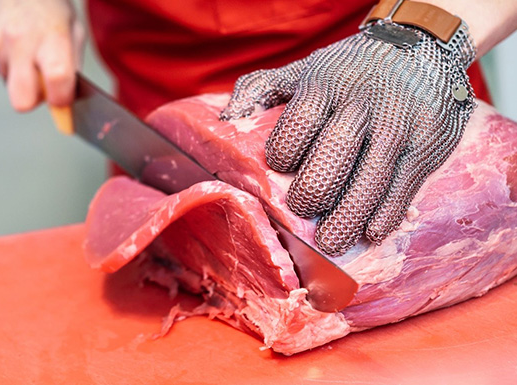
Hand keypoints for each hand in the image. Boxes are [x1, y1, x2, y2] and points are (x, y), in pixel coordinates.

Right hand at [0, 0, 84, 110]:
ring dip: (18, 72)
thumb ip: (71, 65)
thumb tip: (66, 101)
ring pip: (7, 83)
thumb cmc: (47, 1)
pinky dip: (2, 59)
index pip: (57, 83)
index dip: (61, 98)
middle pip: (22, 102)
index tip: (62, 96)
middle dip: (32, 98)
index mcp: (50, 37)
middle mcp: (19, 40)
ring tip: (24, 44)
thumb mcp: (72, 27)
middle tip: (40, 82)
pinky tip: (8, 38)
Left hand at [221, 22, 475, 255]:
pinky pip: (405, 186)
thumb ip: (262, 88)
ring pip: (373, 176)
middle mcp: (364, 104)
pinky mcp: (428, 145)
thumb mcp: (304, 69)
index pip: (302, 119)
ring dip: (349, 215)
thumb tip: (227, 119)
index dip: (286, 148)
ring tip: (331, 243)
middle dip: (315, 187)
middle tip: (302, 209)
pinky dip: (388, 213)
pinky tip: (370, 232)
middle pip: (337, 150)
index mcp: (326, 84)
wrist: (420, 47)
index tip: (279, 167)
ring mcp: (400, 126)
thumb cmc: (347, 70)